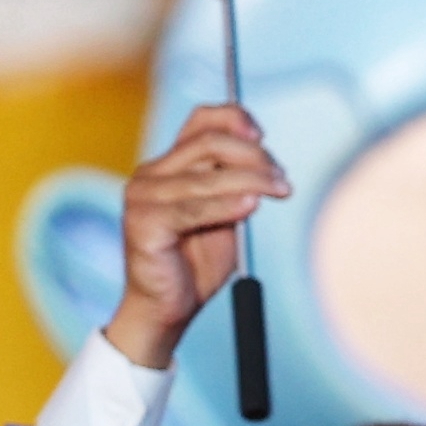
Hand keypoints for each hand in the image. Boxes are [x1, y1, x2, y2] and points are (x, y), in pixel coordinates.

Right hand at [105, 104, 288, 369]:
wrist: (168, 307)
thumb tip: (264, 159)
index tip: (263, 136)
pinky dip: (226, 204)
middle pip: (209, 143)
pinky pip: (192, 208)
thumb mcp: (226, 215)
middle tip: (282, 180)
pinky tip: (251, 206)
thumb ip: (237, 185)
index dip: (235, 119)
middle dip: (254, 156)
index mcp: (169, 165)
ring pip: (206, 175)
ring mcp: (143, 197)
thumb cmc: (196, 262)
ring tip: (280, 191)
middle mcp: (151, 174)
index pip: (201, 121)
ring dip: (252, 180)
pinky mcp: (144, 223)